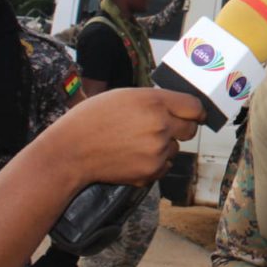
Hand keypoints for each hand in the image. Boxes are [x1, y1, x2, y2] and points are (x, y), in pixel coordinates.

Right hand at [47, 88, 204, 187]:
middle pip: (191, 129)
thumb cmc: (92, 119)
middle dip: (181, 128)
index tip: (196, 115)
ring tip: (136, 143)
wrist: (69, 152)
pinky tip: (133, 156)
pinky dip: (155, 162)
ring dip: (164, 146)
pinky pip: (165, 165)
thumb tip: (177, 107)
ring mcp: (157, 150)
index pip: (194, 107)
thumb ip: (155, 100)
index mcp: (155, 102)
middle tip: (161, 128)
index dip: (196, 111)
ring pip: (176, 148)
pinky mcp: (151, 171)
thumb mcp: (124, 96)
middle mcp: (161, 126)